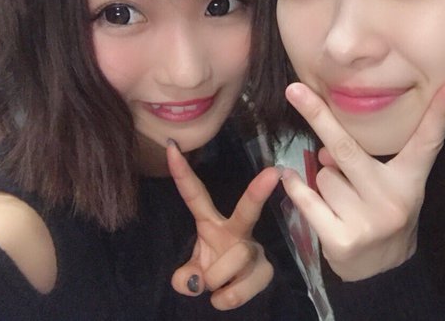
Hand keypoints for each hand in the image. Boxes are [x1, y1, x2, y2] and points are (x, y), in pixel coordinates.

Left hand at [167, 142, 279, 309]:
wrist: (234, 293)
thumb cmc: (211, 272)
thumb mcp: (190, 274)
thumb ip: (185, 277)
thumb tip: (195, 282)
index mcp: (211, 223)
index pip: (195, 196)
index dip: (183, 174)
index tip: (171, 147)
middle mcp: (236, 230)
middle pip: (247, 210)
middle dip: (258, 192)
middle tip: (273, 172)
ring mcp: (254, 249)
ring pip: (236, 257)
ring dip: (217, 279)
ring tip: (216, 286)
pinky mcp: (266, 269)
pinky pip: (243, 286)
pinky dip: (229, 297)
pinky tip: (227, 295)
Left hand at [281, 81, 444, 281]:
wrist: (383, 273)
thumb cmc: (384, 214)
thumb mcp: (390, 186)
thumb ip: (363, 163)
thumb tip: (323, 151)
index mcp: (410, 181)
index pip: (427, 142)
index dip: (440, 113)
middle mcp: (392, 199)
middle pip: (347, 150)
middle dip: (319, 117)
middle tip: (294, 90)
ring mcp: (368, 222)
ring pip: (325, 177)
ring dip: (325, 181)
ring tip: (344, 200)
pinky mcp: (343, 241)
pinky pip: (308, 201)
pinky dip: (297, 188)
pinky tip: (291, 180)